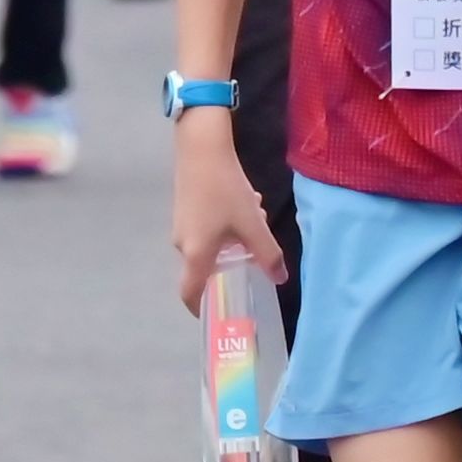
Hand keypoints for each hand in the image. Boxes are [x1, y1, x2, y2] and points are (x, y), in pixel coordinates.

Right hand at [171, 114, 288, 312]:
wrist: (201, 148)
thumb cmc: (225, 190)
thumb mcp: (252, 224)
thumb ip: (267, 254)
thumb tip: (280, 278)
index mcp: (195, 255)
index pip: (190, 294)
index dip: (201, 309)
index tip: (218, 313)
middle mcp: (182, 244)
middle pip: (205, 267)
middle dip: (231, 263)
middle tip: (254, 255)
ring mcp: (180, 225)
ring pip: (209, 244)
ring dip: (232, 239)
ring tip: (254, 218)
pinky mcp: (184, 209)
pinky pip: (205, 229)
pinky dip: (225, 225)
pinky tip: (243, 203)